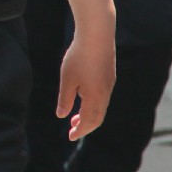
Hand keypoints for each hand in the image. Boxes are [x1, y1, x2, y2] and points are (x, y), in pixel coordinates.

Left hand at [56, 25, 115, 141]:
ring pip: (101, 107)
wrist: (97, 34)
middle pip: (98, 117)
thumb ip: (65, 100)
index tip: (70, 136)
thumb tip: (62, 116)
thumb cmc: (79, 56)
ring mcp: (109, 84)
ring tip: (75, 117)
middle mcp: (105, 93)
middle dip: (85, 126)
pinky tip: (83, 98)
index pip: (89, 121)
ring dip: (89, 115)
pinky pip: (103, 97)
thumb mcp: (67, 79)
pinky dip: (93, 104)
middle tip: (72, 130)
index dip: (80, 131)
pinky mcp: (109, 76)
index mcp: (96, 97)